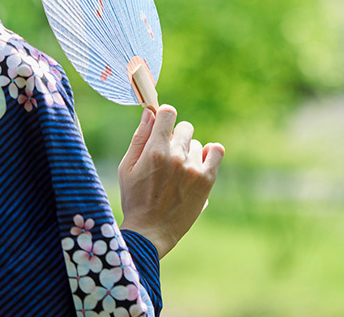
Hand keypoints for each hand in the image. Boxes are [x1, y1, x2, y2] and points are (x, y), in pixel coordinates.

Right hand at [117, 104, 223, 257]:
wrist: (151, 231)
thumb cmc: (134, 198)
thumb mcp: (127, 167)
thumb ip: (139, 137)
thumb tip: (150, 112)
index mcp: (154, 151)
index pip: (167, 113)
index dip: (164, 117)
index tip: (162, 126)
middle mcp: (176, 157)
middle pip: (184, 127)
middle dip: (175, 137)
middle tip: (167, 155)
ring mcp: (193, 169)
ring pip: (196, 144)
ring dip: (187, 152)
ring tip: (177, 172)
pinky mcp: (206, 180)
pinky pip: (216, 151)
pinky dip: (210, 153)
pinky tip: (199, 162)